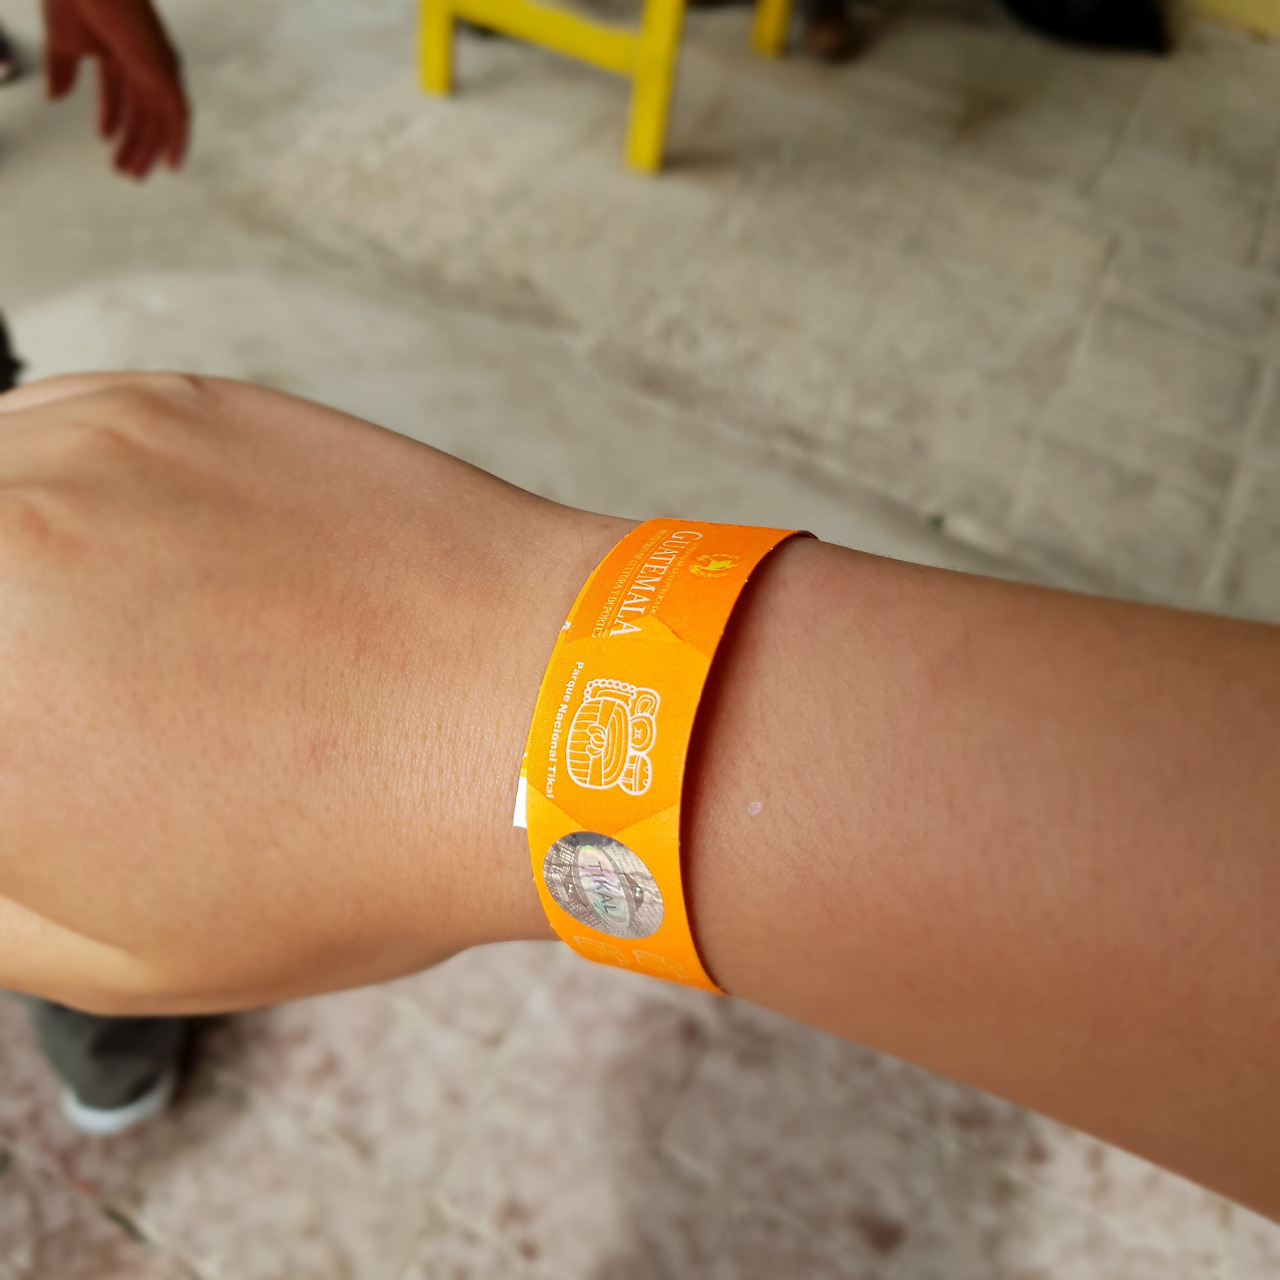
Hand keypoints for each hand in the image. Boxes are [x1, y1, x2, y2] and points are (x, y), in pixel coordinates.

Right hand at [0, 374, 621, 1013]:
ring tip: (93, 648)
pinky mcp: (166, 397)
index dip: (7, 744)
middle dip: (13, 683)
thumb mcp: (121, 945)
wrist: (538, 706)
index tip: (33, 753)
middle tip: (63, 710)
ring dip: (10, 574)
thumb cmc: (358, 843)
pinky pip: (31, 434)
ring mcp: (74, 446)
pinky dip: (37, 500)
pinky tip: (121, 565)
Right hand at [43, 0, 188, 177]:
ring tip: (134, 175)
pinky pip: (180, 114)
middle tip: (123, 171)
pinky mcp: (168, 71)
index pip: (120, 92)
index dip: (113, 118)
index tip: (103, 140)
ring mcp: (158, 65)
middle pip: (142, 110)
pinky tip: (170, 165)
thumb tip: (53, 99)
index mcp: (118, 49)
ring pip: (159, 118)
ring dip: (149, 149)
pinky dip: (178, 140)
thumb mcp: (62, 42)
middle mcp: (143, 59)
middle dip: (133, 141)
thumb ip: (61, 70)